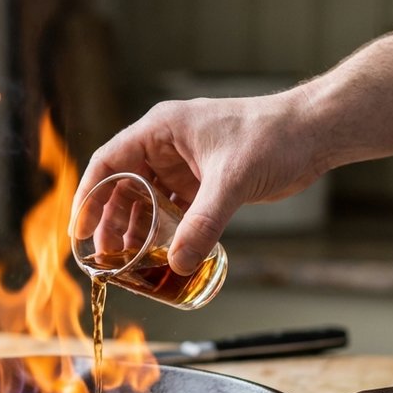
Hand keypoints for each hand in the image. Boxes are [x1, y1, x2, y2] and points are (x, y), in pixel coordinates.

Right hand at [72, 92, 321, 274]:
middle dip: (111, 221)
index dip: (89, 196)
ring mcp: (185, 164)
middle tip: (104, 256)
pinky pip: (173, 208)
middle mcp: (166, 145)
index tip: (78, 230)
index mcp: (160, 129)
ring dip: (136, 228)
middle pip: (123, 185)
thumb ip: (204, 223)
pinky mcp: (204, 181)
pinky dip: (164, 230)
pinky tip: (161, 253)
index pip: (108, 162)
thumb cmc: (273, 137)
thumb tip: (178, 263)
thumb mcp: (232, 180)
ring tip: (127, 261)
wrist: (314, 132)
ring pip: (147, 199)